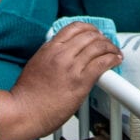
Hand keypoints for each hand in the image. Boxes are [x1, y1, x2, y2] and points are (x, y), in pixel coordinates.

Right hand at [0, 22, 121, 139]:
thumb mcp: (36, 64)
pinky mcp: (80, 82)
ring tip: (115, 52)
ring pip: (98, 47)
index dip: (89, 28)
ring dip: (111, 48)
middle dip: (102, 38)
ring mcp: (71, 67)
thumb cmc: (27, 95)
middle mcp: (61, 54)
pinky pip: (102, 64)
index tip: (95, 33)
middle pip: (89, 35)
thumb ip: (51, 56)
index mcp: (49, 48)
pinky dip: (112, 59)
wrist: (23, 112)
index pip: (74, 27)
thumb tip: (64, 54)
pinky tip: (116, 60)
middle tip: (108, 44)